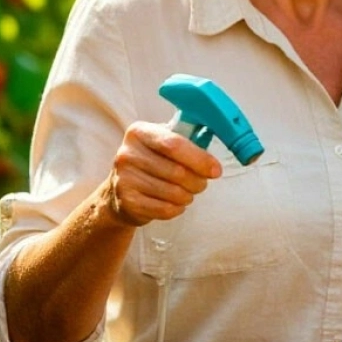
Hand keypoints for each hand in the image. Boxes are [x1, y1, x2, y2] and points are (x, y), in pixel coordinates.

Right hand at [99, 122, 222, 226]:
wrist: (120, 191)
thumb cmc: (152, 163)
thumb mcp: (163, 142)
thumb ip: (187, 138)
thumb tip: (222, 134)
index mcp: (139, 132)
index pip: (174, 144)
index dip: (200, 159)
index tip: (216, 170)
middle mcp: (127, 154)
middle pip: (177, 171)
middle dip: (198, 181)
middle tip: (202, 183)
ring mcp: (124, 179)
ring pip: (174, 193)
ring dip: (188, 195)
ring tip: (187, 193)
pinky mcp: (127, 202)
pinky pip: (165, 209)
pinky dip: (177, 208)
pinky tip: (175, 203)